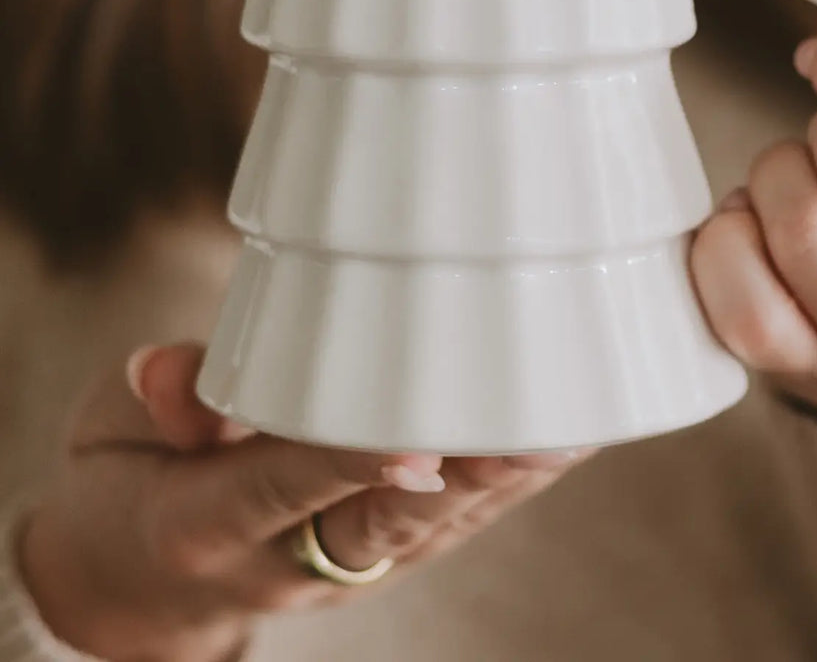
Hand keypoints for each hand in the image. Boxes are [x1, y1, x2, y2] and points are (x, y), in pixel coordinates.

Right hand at [21, 344, 585, 661]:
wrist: (136, 580)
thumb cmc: (129, 482)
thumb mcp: (110, 434)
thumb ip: (156, 402)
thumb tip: (169, 370)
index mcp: (206, 523)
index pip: (285, 489)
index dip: (351, 466)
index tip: (419, 446)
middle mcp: (285, 557)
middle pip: (384, 527)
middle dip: (464, 482)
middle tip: (533, 437)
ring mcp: (340, 564)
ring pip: (433, 531)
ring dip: (504, 484)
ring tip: (572, 430)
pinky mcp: (377, 554)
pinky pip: (449, 526)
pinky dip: (503, 487)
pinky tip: (559, 444)